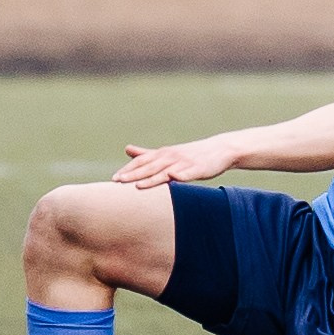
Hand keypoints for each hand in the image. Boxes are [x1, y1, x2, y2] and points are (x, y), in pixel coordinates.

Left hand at [115, 135, 239, 189]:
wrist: (219, 150)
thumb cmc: (191, 154)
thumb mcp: (167, 153)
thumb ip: (147, 153)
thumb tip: (127, 149)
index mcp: (162, 154)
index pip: (141, 162)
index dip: (128, 170)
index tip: (114, 179)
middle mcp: (171, 157)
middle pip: (149, 167)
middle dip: (133, 175)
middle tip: (117, 182)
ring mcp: (184, 162)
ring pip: (165, 171)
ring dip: (152, 178)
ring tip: (138, 185)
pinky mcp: (198, 168)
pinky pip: (188, 173)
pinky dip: (181, 175)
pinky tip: (174, 178)